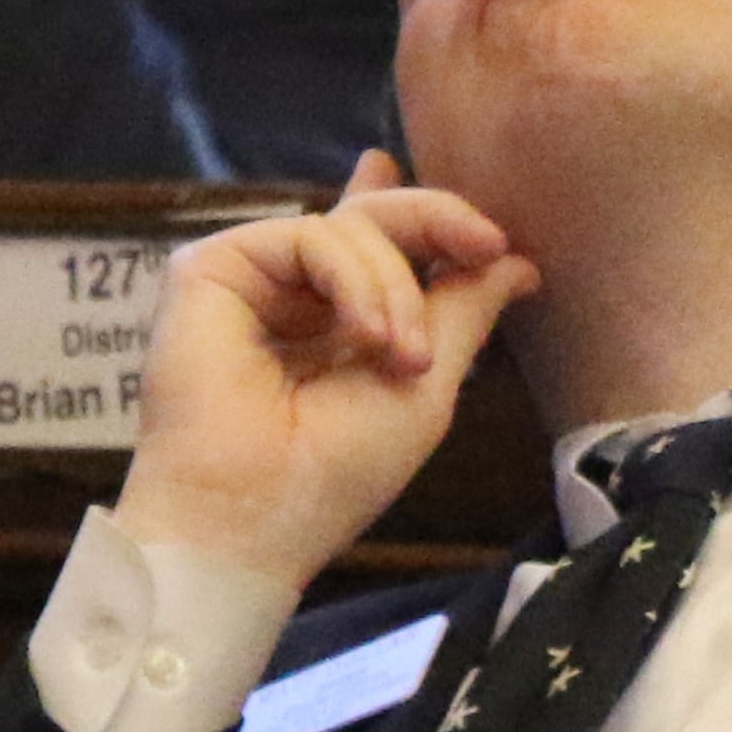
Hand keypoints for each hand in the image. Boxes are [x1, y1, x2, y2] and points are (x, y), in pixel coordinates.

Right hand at [112, 152, 539, 593]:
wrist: (254, 514)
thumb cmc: (340, 471)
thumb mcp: (428, 386)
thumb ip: (465, 311)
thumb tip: (520, 264)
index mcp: (336, 323)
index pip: (378, 243)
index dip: (425, 216)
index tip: (493, 241)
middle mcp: (292, 295)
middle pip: (373, 219)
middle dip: (438, 221)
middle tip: (489, 246)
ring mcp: (252, 280)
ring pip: (351, 227)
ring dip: (398, 288)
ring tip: (409, 360)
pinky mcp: (211, 269)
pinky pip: (310, 237)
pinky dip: (355, 279)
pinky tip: (367, 336)